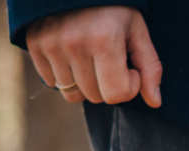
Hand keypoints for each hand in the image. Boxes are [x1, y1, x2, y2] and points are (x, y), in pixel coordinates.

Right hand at [29, 7, 162, 106]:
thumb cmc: (112, 7)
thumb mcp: (137, 30)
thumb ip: (149, 67)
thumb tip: (154, 102)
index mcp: (103, 40)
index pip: (116, 95)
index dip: (129, 86)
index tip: (129, 67)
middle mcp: (73, 43)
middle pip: (95, 97)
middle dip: (107, 85)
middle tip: (109, 60)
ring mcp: (50, 44)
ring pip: (73, 94)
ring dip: (86, 82)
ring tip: (90, 56)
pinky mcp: (34, 44)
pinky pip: (52, 83)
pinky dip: (65, 75)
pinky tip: (72, 54)